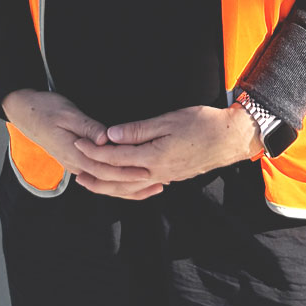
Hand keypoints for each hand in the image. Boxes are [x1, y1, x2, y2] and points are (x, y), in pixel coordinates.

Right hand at [1, 89, 163, 199]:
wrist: (25, 112)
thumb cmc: (46, 109)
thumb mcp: (68, 113)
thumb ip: (88, 127)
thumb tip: (106, 138)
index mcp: (73, 153)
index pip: (105, 168)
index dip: (126, 171)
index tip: (146, 171)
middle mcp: (75, 164)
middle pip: (108, 181)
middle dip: (133, 184)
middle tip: (158, 182)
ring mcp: (76, 165)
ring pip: (105, 183)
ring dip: (128, 187)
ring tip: (152, 186)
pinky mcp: (78, 161)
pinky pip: (100, 177)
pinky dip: (117, 182)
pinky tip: (130, 181)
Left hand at [73, 103, 261, 191]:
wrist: (231, 138)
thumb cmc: (203, 124)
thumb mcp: (168, 120)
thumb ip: (138, 130)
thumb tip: (111, 134)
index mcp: (153, 158)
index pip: (115, 158)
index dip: (95, 152)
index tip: (78, 143)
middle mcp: (157, 173)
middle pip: (118, 177)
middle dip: (94, 172)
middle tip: (74, 166)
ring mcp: (166, 177)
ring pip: (129, 185)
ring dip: (108, 183)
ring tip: (90, 179)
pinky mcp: (172, 175)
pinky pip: (142, 185)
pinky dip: (126, 185)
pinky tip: (121, 181)